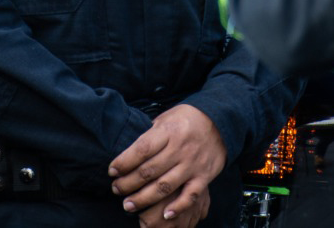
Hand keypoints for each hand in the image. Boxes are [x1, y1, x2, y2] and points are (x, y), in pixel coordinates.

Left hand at [109, 104, 225, 226]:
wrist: (221, 121)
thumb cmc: (188, 118)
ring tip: (128, 205)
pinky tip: (164, 214)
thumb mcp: (166, 118)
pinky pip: (190, 196)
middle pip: (149, 171)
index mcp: (169, 131)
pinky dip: (177, 207)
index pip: (141, 150)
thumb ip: (150, 134)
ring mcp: (193, 164)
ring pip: (164, 186)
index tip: (112, 170)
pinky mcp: (204, 177)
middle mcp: (180, 149)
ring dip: (143, 199)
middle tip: (116, 189)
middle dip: (128, 183)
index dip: (124, 162)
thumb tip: (128, 152)